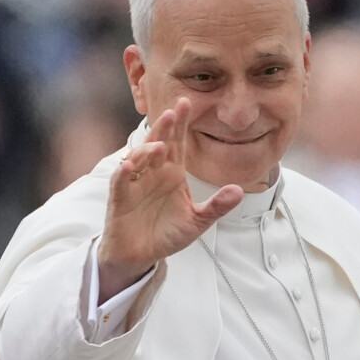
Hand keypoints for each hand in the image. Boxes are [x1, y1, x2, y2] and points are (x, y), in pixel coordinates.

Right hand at [97, 98, 242, 292]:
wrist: (141, 256)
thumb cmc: (166, 234)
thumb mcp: (197, 221)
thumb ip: (217, 206)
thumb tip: (239, 190)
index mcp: (172, 173)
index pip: (177, 143)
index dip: (180, 124)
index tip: (186, 103)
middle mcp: (153, 173)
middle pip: (157, 144)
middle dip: (164, 128)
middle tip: (172, 112)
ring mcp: (135, 184)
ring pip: (138, 159)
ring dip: (146, 151)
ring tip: (159, 145)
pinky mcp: (120, 200)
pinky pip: (120, 183)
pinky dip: (123, 174)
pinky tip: (129, 166)